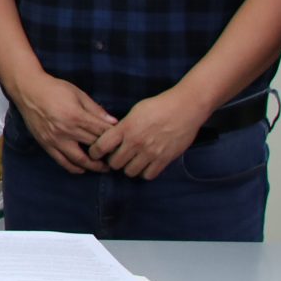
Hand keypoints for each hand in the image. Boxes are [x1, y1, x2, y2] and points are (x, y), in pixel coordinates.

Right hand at [11, 73, 116, 173]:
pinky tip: (83, 169)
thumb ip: (95, 109)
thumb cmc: (55, 89)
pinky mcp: (46, 145)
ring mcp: (55, 140)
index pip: (101, 131)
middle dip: (108, 152)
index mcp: (76, 116)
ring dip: (94, 166)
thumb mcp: (78, 94)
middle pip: (93, 146)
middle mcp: (66, 131)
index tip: (123, 141)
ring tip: (104, 168)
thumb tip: (113, 122)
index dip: (114, 137)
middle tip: (118, 156)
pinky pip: (62, 161)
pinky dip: (74, 168)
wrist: (29, 91)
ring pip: (79, 160)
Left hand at [90, 87, 210, 179]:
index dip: (95, 152)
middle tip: (118, 156)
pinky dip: (145, 172)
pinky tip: (146, 164)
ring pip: (130, 172)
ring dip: (129, 167)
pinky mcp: (164, 159)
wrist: (185, 107)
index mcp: (126, 128)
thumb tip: (112, 138)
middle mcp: (136, 142)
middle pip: (114, 163)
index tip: (97, 152)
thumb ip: (123, 126)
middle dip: (113, 160)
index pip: (101, 147)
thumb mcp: (135, 111)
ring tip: (133, 160)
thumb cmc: (159, 105)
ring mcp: (150, 152)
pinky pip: (148, 175)